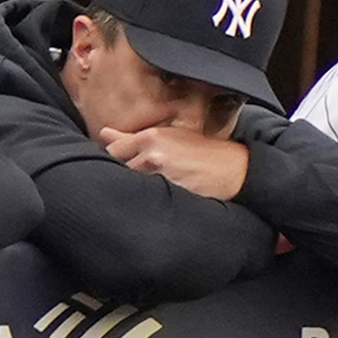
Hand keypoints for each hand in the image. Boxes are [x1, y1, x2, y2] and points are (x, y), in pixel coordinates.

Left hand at [99, 124, 250, 201]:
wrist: (233, 168)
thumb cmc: (201, 152)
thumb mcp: (169, 137)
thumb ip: (133, 138)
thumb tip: (104, 134)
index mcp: (150, 137)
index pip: (113, 151)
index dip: (113, 162)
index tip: (116, 168)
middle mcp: (153, 154)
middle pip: (120, 171)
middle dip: (124, 178)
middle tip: (134, 184)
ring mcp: (162, 175)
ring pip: (133, 187)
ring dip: (135, 192)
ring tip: (146, 195)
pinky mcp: (172, 193)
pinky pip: (148, 201)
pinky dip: (148, 203)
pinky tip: (157, 203)